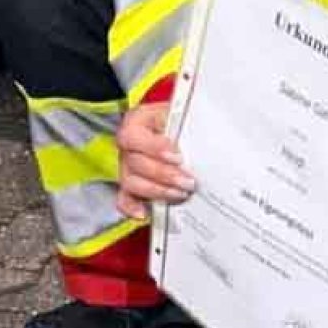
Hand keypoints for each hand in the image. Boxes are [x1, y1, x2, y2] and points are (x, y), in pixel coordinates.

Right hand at [115, 102, 195, 219]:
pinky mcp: (131, 184)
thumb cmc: (181, 120)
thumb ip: (187, 125)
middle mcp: (129, 145)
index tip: (178, 157)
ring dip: (158, 191)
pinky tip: (144, 213)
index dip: (154, 148)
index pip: (133, 136)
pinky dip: (132, 207)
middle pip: (135, 163)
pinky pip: (125, 198)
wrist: (180, 128)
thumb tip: (203, 140)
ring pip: (132, 182)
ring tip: (180, 193)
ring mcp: (127, 166)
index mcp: (137, 121)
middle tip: (188, 181)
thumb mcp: (184, 114)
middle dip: (164, 174)